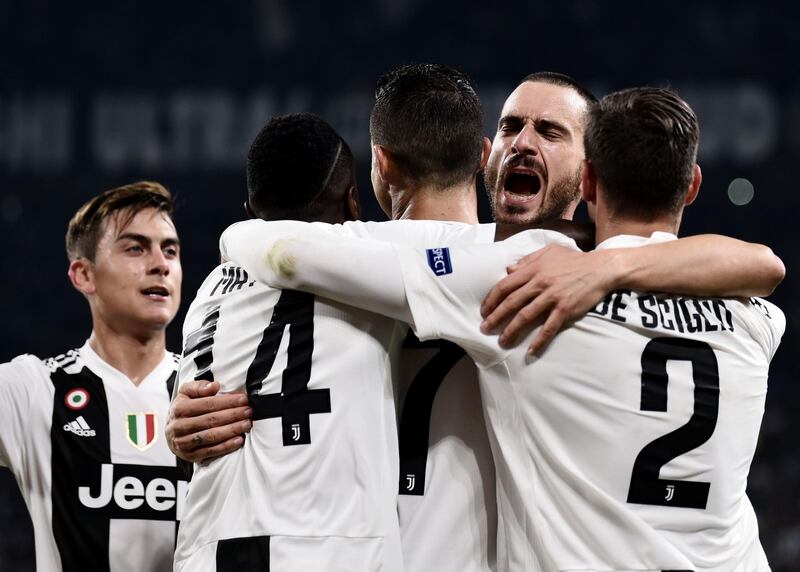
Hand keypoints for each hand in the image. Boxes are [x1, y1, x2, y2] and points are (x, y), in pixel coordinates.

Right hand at [166, 380, 252, 462]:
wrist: (171, 431)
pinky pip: (210, 451)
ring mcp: (183, 442)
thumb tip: (214, 386)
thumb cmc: (183, 409)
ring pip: (211, 436)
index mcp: (179, 408)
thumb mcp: (186, 393)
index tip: (242, 399)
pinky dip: (226, 446)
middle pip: (211, 420)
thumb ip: (199, 387)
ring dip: (232, 430)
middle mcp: (178, 426)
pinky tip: (239, 440)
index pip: (207, 404)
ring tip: (246, 424)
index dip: (227, 401)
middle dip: (233, 415)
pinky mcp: (189, 455)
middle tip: (248, 411)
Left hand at [480, 245, 617, 353]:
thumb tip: (509, 270)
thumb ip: (527, 260)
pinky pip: (549, 328)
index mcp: (533, 269)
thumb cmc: (574, 259)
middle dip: (495, 317)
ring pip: (526, 316)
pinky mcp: (565, 310)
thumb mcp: (549, 252)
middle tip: (484, 328)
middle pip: (511, 303)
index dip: (492, 299)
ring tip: (502, 341)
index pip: (505, 286)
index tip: (484, 310)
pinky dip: (539, 340)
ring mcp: (552, 297)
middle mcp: (540, 283)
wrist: (600, 268)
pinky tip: (531, 351)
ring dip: (511, 330)